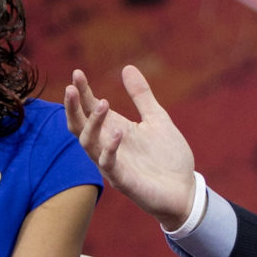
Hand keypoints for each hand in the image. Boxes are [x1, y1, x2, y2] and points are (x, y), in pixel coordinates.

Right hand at [64, 65, 196, 228]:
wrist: (184, 189)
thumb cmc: (168, 157)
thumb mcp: (157, 119)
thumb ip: (141, 96)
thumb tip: (127, 67)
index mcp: (115, 131)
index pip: (90, 110)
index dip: (83, 93)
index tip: (76, 73)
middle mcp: (108, 147)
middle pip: (79, 127)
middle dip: (74, 108)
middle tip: (72, 87)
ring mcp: (113, 164)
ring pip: (89, 144)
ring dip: (93, 124)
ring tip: (103, 103)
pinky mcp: (123, 181)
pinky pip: (108, 164)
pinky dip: (110, 148)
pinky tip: (118, 132)